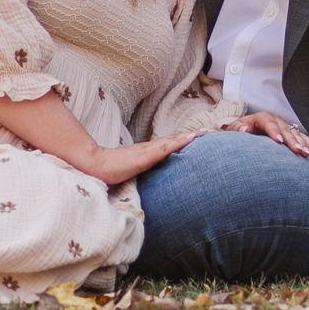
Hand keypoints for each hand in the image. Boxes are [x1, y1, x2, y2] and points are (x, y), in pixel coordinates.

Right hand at [76, 129, 202, 186]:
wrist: (96, 165)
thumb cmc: (113, 169)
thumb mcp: (133, 169)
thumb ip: (144, 168)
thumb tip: (157, 179)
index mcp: (149, 151)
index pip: (171, 143)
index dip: (187, 139)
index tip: (204, 136)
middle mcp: (150, 147)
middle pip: (175, 139)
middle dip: (194, 136)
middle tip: (212, 131)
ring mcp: (147, 151)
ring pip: (172, 141)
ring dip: (189, 137)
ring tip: (205, 133)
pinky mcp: (143, 157)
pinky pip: (162, 149)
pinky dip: (176, 143)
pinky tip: (187, 139)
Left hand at [219, 110, 308, 156]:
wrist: (247, 131)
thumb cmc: (241, 131)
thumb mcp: (236, 128)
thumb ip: (238, 128)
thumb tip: (244, 130)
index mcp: (262, 117)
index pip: (268, 123)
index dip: (274, 131)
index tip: (278, 142)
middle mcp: (275, 120)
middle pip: (285, 129)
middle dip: (292, 140)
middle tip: (299, 151)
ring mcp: (285, 126)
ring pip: (296, 133)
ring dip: (303, 144)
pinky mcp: (291, 133)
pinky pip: (302, 138)